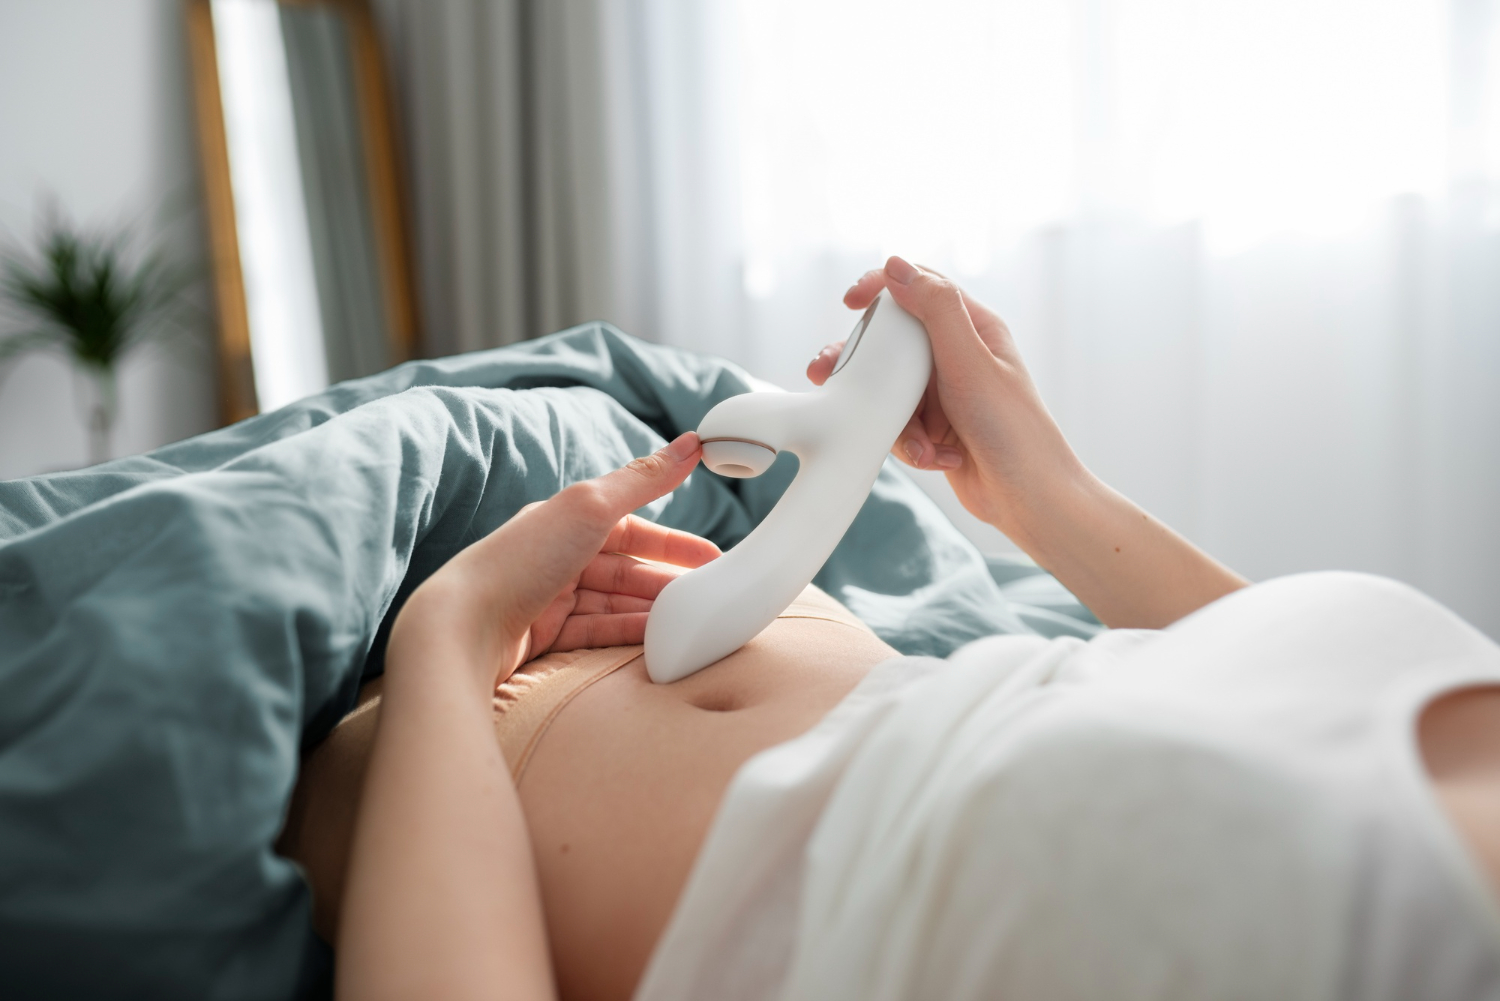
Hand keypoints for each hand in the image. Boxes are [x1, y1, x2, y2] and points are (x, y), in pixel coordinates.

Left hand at [389, 433, 718, 691]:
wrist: (464, 626)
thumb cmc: (522, 560)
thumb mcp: (590, 507)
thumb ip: (643, 479)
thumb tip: (692, 441)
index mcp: (568, 519)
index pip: (634, 528)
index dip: (676, 542)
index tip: (714, 557)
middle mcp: (559, 555)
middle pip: (628, 568)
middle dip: (669, 580)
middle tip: (712, 595)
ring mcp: (552, 597)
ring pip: (616, 602)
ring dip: (653, 609)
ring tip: (692, 620)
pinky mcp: (545, 636)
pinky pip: (598, 632)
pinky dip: (628, 633)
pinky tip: (659, 639)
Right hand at [807, 256, 1084, 545]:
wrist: (1027, 499)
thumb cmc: (1013, 429)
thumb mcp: (970, 362)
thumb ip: (935, 310)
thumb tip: (896, 266)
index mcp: (973, 328)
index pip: (920, 288)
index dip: (882, 287)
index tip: (850, 301)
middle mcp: (956, 355)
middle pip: (892, 342)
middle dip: (863, 364)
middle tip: (827, 373)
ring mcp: (943, 393)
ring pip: (888, 388)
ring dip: (896, 421)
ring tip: (920, 444)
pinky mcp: (933, 428)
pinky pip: (897, 424)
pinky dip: (910, 445)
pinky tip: (937, 459)